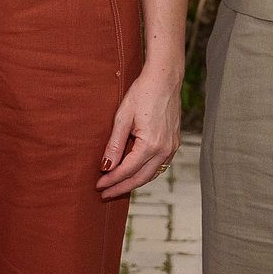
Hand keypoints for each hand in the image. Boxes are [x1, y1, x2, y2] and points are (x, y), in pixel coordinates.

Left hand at [95, 69, 180, 199]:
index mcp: (151, 145)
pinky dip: (145, 172)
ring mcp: (172, 148)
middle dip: (121, 187)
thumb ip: (114, 144)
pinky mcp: (174, 143)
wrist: (164, 79)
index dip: (111, 180)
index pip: (127, 171)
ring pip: (151, 175)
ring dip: (133, 182)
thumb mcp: (123, 117)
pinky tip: (134, 172)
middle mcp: (164, 150)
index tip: (98, 186)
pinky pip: (159, 165)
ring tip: (117, 186)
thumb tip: (105, 166)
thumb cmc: (142, 93)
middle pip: (140, 178)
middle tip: (105, 194)